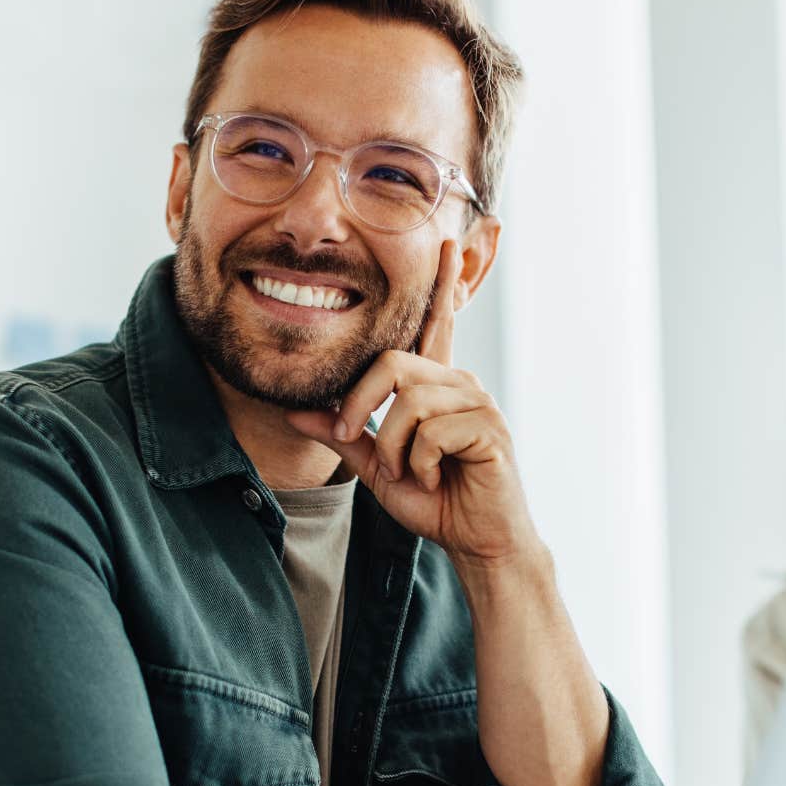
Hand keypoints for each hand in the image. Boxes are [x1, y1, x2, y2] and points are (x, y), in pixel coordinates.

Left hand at [284, 240, 537, 569]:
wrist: (478, 542)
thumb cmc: (435, 501)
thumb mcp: (378, 468)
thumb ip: (343, 436)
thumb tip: (295, 411)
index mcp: (436, 385)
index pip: (434, 325)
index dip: (441, 285)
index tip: (445, 243)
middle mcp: (459, 383)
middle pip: (394, 365)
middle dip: (361, 407)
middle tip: (356, 443)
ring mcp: (478, 403)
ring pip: (409, 402)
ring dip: (393, 448)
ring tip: (408, 474)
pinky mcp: (490, 428)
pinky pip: (432, 432)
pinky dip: (419, 464)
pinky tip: (435, 479)